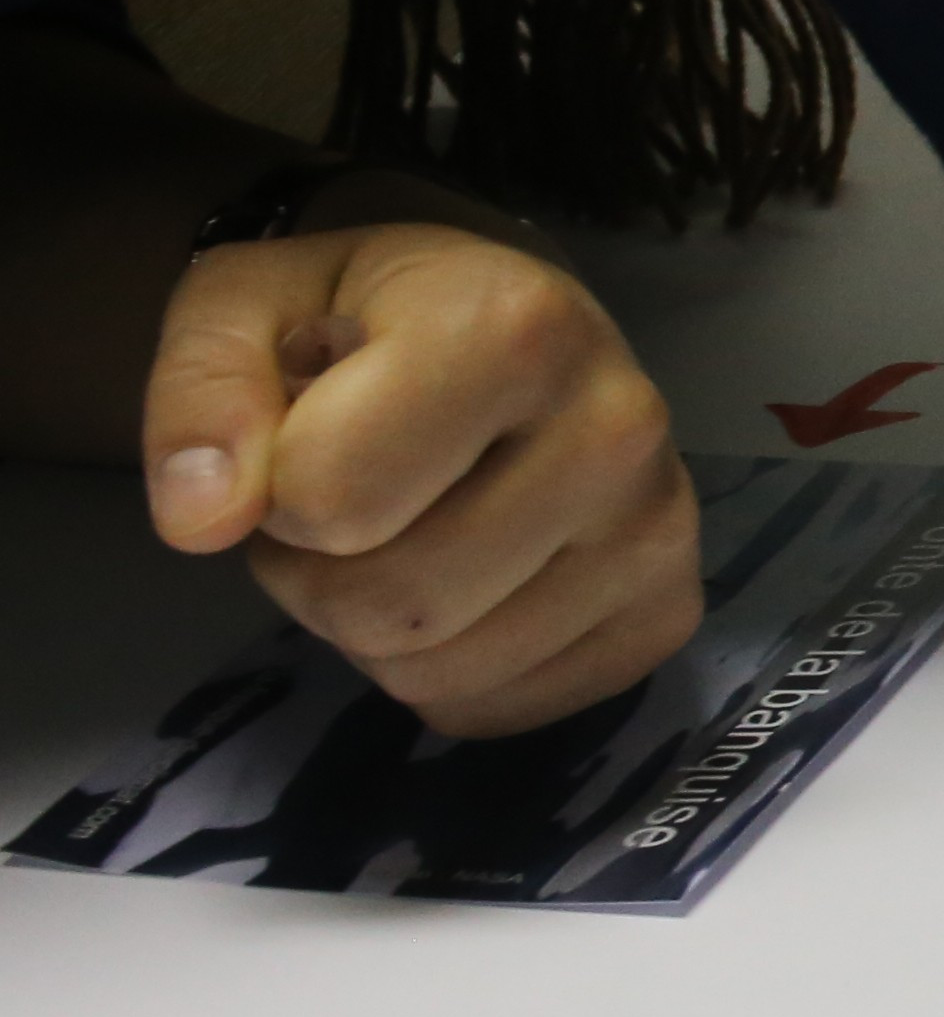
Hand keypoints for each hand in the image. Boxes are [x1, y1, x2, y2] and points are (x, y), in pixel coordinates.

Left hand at [143, 223, 698, 738]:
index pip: (328, 495)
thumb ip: (203, 393)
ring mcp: (657, 532)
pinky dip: (448, 673)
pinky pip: (497, 711)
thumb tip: (202, 522)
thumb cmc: (370, 315)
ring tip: (401, 537)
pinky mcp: (669, 614)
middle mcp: (617, 428)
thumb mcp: (248, 305)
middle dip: (318, 574)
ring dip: (374, 631)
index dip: (273, 487)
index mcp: (518, 327)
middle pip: (383, 605)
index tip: (307, 432)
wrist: (509, 325)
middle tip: (340, 505)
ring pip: (437, 674)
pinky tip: (467, 585)